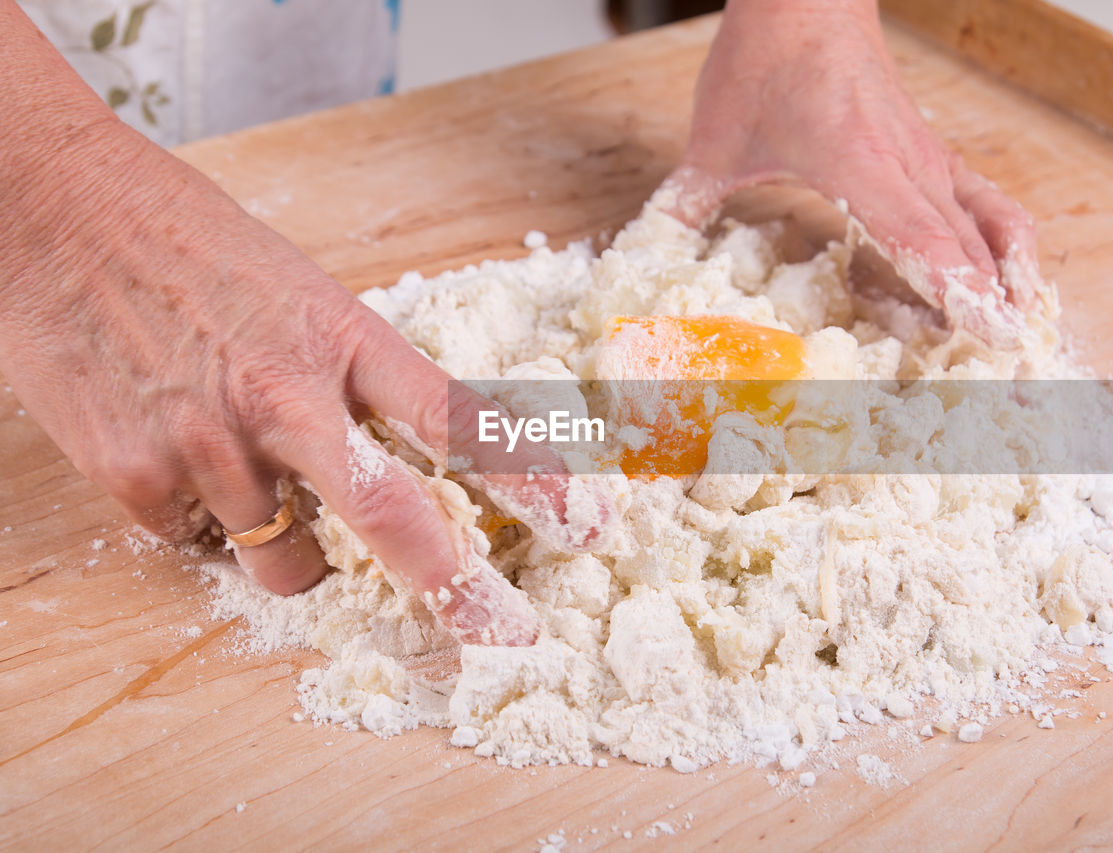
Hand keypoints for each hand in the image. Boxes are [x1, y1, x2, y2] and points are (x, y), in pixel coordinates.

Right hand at [0, 97, 605, 645]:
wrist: (52, 208)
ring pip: (288, 562)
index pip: (459, 422)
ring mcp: (210, 444)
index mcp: (342, 337)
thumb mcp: (299, 291)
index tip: (584, 525)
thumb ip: (351, 374)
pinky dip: (206, 523)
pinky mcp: (136, 478)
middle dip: (457, 587)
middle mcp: (287, 398)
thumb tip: (392, 454)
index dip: (532, 481)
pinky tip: (181, 455)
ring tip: (258, 483)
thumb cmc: (185, 239)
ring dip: (297, 552)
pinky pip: (199, 544)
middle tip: (503, 636)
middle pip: (394, 517)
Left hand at [662, 0, 1039, 345]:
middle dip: (994, 311)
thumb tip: (645, 257)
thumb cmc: (765, 62)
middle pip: (969, 247)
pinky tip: (1009, 288)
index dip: (958, 292)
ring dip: (1013, 283)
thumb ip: (684, 205)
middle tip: (1010, 374)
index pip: (921, 239)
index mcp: (857, 163)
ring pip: (995, 226)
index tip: (989, 338)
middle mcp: (908, 166)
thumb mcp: (713, 142)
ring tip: (1021, 340)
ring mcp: (930, 162)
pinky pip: (990, 208)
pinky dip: (1006, 249)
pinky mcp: (936, 159)